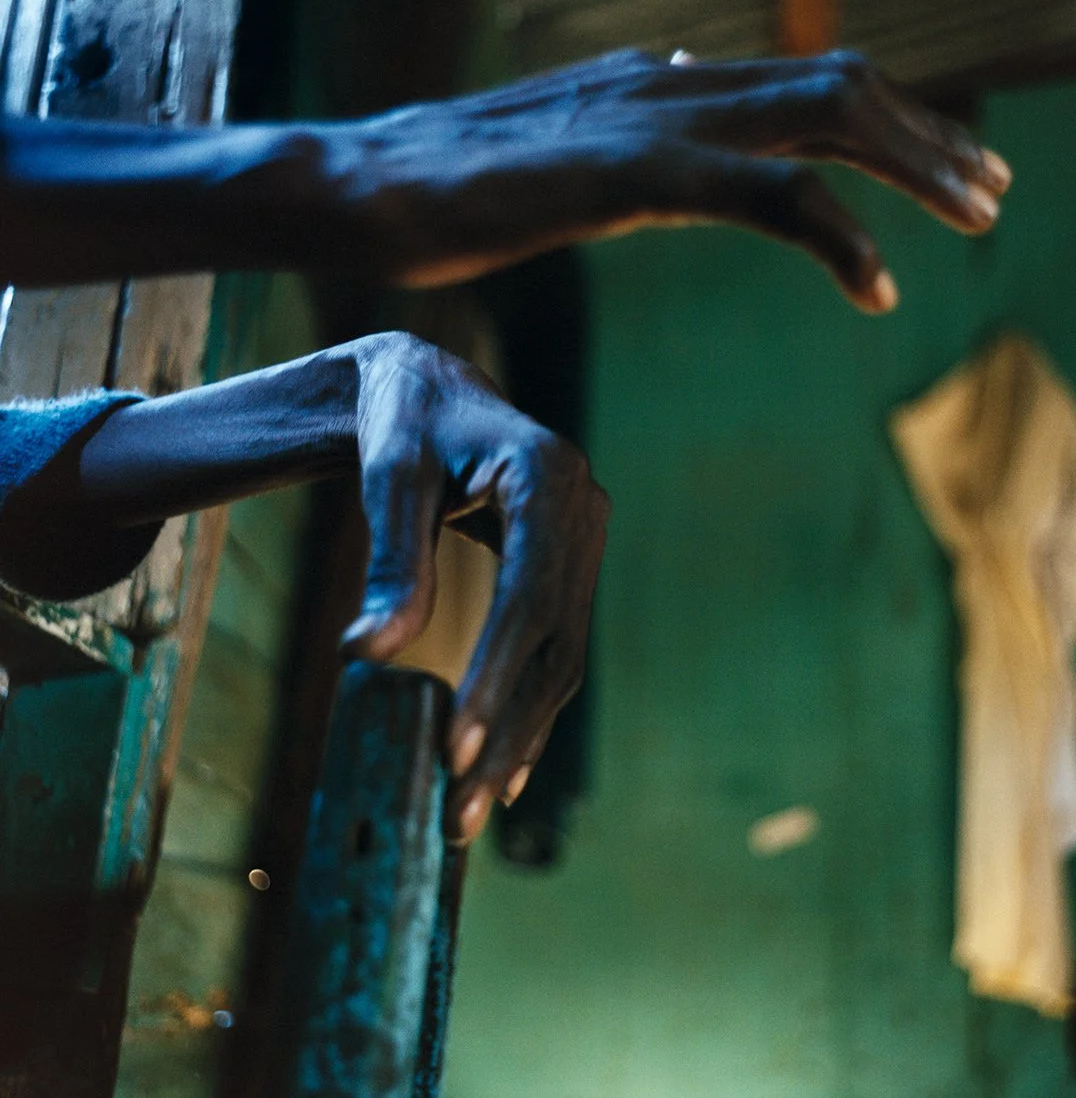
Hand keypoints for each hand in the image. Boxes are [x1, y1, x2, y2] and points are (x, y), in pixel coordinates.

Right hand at [335, 48, 1010, 312]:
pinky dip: (835, 237)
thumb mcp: (562, 164)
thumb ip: (631, 154)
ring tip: (977, 217)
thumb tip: (679, 156)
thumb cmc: (446, 190)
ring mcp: (653, 117)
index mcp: (660, 84)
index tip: (941, 169)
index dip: (887, 122)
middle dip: (928, 136)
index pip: (801, 84)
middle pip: (838, 85)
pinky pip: (764, 194)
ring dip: (914, 165)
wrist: (359, 186)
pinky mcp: (630, 170)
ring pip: (823, 118)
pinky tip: (878, 291)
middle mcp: (672, 81)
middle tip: (990, 191)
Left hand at [339, 333, 608, 843]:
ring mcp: (584, 540)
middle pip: (556, 639)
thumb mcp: (390, 478)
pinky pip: (557, 647)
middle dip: (509, 726)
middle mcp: (584, 510)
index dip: (497, 673)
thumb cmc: (404, 422)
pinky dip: (530, 707)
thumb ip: (392, 562)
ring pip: (563, 656)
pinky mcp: (568, 566)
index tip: (455, 746)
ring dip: (521, 733)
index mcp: (549, 476)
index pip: (530, 592)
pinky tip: (506, 766)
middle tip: (462, 807)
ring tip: (475, 806)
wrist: (431, 390)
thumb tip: (370, 655)